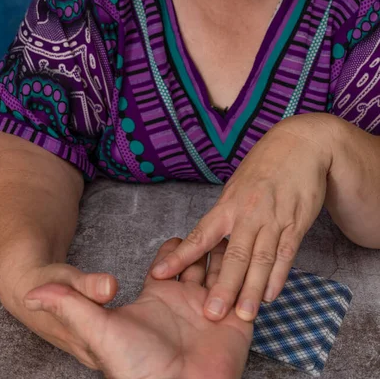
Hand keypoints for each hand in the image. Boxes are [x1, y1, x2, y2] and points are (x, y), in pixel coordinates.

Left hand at [23, 238, 252, 378]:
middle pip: (199, 255)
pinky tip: (246, 261)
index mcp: (160, 292)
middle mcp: (187, 296)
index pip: (171, 256)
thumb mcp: (100, 331)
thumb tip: (32, 294)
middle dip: (204, 242)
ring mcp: (213, 305)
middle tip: (210, 234)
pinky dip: (245, 272)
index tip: (176, 243)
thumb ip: (71, 306)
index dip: (174, 245)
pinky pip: (244, 286)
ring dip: (225, 253)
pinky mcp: (236, 318)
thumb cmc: (137, 367)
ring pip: (222, 265)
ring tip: (229, 241)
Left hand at [151, 114, 333, 322]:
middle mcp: (248, 214)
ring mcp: (274, 219)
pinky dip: (279, 275)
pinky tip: (271, 294)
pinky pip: (286, 253)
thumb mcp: (237, 183)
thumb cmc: (264, 164)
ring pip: (261, 259)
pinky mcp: (296, 223)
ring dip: (253, 289)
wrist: (300, 144)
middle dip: (223, 286)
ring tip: (245, 315)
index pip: (200, 235)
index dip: (180, 257)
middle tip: (212, 314)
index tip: (159, 275)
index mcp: (228, 204)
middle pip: (234, 255)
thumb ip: (227, 212)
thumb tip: (212, 238)